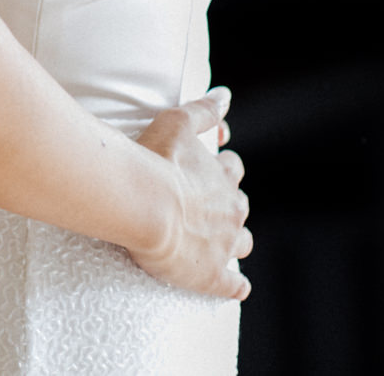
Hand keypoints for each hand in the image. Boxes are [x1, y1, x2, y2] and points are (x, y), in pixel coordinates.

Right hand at [126, 88, 251, 300]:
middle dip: (228, 205)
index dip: (220, 169)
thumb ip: (203, 110)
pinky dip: (236, 285)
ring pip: (242, 243)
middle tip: (209, 206)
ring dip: (234, 241)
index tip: (210, 169)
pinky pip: (232, 285)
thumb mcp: (177, 123)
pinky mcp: (211, 275)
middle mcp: (230, 210)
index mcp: (222, 177)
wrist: (142, 203)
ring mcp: (223, 244)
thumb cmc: (154, 160)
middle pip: (239, 206)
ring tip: (222, 243)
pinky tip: (238, 286)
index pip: (230, 169)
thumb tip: (226, 95)